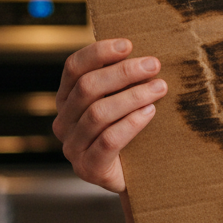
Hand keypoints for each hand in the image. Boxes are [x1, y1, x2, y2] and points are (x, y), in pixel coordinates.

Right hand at [52, 38, 166, 193]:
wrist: (137, 178)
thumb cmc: (132, 132)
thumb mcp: (123, 102)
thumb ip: (123, 80)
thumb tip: (146, 52)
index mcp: (67, 100)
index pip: (73, 68)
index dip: (98, 53)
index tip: (128, 44)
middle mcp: (63, 122)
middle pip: (87, 88)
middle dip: (123, 72)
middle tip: (154, 65)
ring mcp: (72, 147)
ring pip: (98, 113)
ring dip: (132, 96)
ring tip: (160, 88)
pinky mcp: (88, 168)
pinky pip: (108, 141)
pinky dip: (131, 124)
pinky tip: (150, 113)